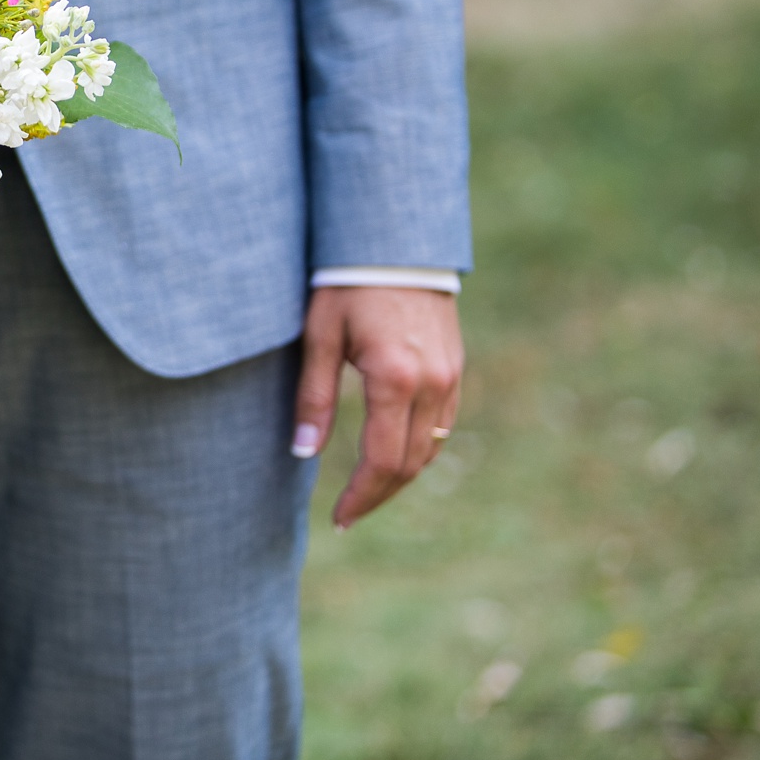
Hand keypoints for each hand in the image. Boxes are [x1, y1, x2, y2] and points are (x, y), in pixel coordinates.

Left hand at [292, 286, 464, 529]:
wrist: (395, 241)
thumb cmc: (346, 283)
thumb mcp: (319, 336)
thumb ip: (314, 396)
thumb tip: (303, 453)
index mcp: (394, 377)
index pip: (382, 460)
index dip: (361, 496)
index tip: (338, 518)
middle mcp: (432, 382)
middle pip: (411, 463)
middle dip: (379, 495)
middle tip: (347, 515)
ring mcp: (451, 376)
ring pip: (432, 447)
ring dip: (401, 476)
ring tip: (366, 492)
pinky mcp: (456, 367)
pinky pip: (443, 424)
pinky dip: (419, 448)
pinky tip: (392, 455)